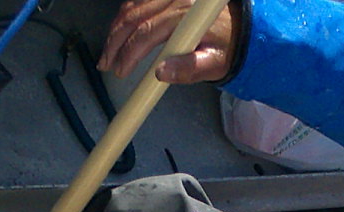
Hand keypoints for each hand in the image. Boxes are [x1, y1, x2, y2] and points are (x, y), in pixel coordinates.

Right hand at [99, 0, 240, 82]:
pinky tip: (117, 34)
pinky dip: (123, 18)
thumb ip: (190, 69)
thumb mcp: (214, 64)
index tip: (120, 71)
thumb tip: (161, 73)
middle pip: (133, 18)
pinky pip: (137, 2)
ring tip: (108, 54)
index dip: (129, 53)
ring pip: (131, 8)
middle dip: (115, 43)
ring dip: (115, 31)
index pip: (147, 33)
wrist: (238, 28)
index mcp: (185, 16)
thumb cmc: (226, 47)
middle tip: (106, 64)